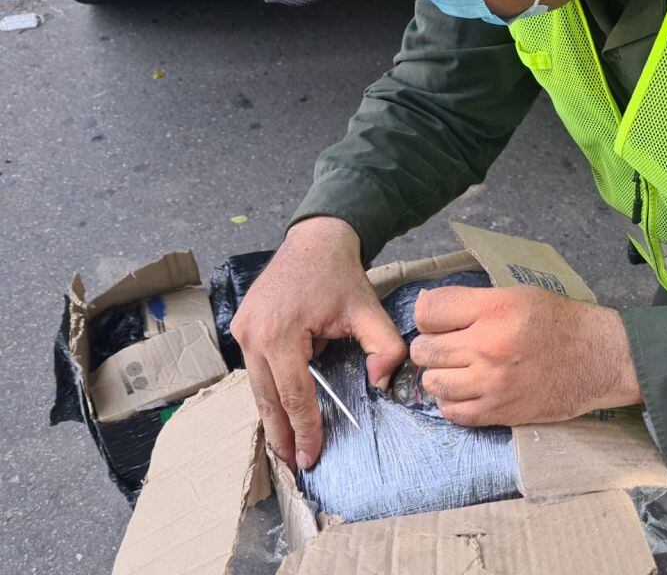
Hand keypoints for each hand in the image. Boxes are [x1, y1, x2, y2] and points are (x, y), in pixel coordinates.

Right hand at [231, 216, 406, 468]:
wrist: (314, 241)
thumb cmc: (340, 275)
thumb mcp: (369, 309)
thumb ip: (385, 347)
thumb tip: (381, 383)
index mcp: (280, 332)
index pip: (294, 393)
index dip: (304, 427)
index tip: (312, 456)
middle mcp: (253, 334)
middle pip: (267, 398)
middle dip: (281, 434)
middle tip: (293, 465)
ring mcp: (242, 330)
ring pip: (257, 388)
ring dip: (271, 418)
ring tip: (284, 448)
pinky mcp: (242, 327)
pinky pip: (256, 371)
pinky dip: (268, 394)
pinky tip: (278, 414)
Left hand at [409, 285, 641, 426]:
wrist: (600, 359)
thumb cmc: (559, 322)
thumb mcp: (518, 294)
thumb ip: (473, 301)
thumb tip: (425, 309)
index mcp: (495, 309)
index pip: (428, 311)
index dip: (429, 316)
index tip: (441, 322)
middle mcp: (489, 346)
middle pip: (425, 349)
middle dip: (432, 347)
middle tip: (450, 348)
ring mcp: (493, 383)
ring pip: (433, 383)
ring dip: (441, 376)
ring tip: (459, 370)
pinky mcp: (500, 412)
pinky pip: (453, 412)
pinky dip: (453, 403)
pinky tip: (467, 392)